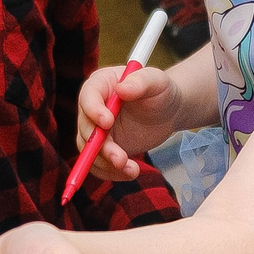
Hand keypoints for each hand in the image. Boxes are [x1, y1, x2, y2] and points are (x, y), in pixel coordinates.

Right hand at [76, 61, 183, 181]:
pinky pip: (98, 164)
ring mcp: (96, 129)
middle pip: (86, 128)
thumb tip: (122, 89)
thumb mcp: (156, 81)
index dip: (93, 110)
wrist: (167, 112)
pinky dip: (111, 173)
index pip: (88, 96)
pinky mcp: (103, 147)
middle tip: (120, 158)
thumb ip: (141, 82)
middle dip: (101, 146)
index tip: (107, 123)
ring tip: (131, 170)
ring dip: (106, 164)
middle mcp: (93, 107)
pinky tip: (130, 173)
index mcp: (101, 84)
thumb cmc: (161, 91)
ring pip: (89, 150)